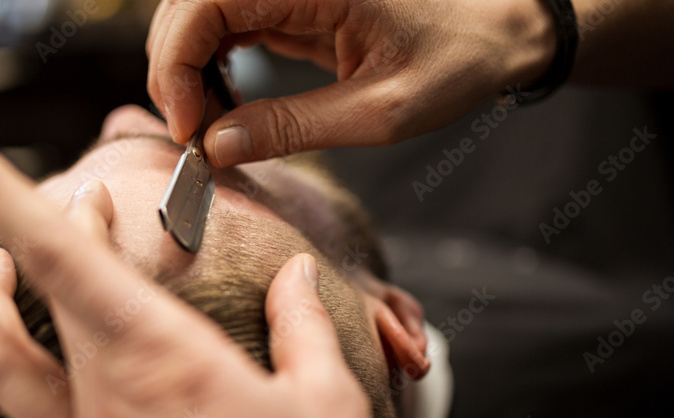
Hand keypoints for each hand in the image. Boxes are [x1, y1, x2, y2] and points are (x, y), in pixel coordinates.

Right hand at [147, 0, 555, 164]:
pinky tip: (225, 103)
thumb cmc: (457, 59)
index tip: (188, 130)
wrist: (499, 26)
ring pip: (196, 12)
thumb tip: (215, 147)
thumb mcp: (380, 112)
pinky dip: (210, 64)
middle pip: (187, 5)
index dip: (176, 66)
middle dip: (174, 71)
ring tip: (211, 125)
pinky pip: (222, 22)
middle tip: (195, 137)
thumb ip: (294, 128)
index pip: (203, 3)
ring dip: (188, 69)